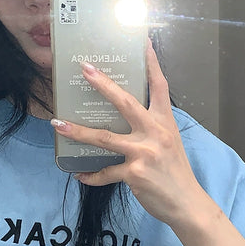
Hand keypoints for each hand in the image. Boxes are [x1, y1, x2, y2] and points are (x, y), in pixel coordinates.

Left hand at [52, 42, 212, 230]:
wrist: (186, 203)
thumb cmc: (175, 172)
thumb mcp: (169, 142)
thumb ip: (151, 128)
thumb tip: (126, 118)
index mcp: (165, 122)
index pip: (159, 86)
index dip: (151, 62)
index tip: (141, 41)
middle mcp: (155, 132)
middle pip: (125, 102)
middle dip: (103, 84)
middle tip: (84, 69)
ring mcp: (144, 152)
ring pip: (104, 137)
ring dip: (78, 131)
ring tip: (58, 125)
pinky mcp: (134, 173)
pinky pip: (105, 172)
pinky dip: (91, 175)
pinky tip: (79, 175)